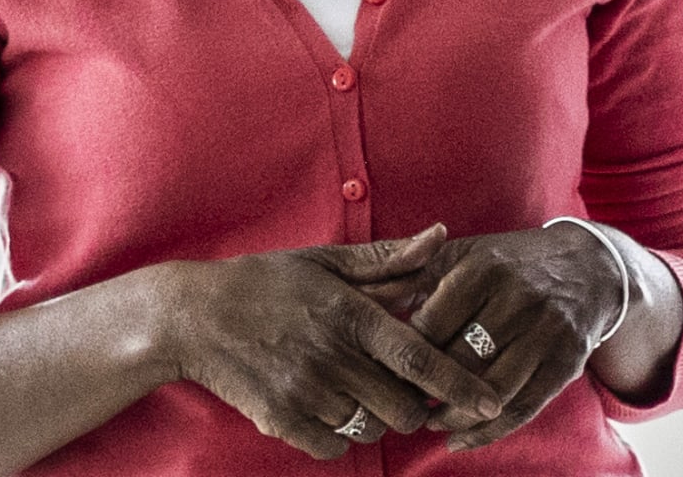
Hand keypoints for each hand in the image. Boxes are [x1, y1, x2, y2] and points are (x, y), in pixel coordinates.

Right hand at [137, 226, 509, 459]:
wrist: (191, 317)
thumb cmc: (265, 282)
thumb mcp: (326, 261)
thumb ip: (388, 259)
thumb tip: (442, 236)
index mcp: (350, 314)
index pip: (420, 357)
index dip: (460, 384)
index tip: (490, 402)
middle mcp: (331, 356)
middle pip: (404, 407)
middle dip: (418, 407)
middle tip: (411, 394)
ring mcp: (304, 391)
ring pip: (371, 429)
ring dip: (378, 420)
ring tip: (364, 395)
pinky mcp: (278, 419)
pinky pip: (332, 446)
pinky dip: (342, 436)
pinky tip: (333, 410)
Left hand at [395, 226, 634, 450]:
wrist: (591, 268)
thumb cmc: (510, 264)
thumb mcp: (465, 254)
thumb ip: (416, 274)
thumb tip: (365, 301)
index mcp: (484, 269)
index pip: (429, 326)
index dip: (402, 353)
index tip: (384, 370)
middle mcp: (519, 299)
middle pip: (459, 361)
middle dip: (425, 389)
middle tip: (399, 402)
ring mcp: (547, 333)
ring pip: (491, 391)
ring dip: (454, 416)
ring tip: (429, 421)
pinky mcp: (567, 363)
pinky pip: (523, 408)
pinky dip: (488, 432)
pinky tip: (459, 439)